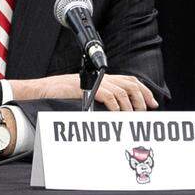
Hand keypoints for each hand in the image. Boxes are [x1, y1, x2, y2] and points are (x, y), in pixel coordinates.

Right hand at [10, 73, 158, 110]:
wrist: (42, 90)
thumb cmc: (60, 94)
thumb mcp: (85, 94)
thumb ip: (101, 98)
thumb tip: (119, 111)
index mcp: (102, 78)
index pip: (130, 81)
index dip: (144, 91)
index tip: (152, 103)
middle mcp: (101, 77)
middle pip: (130, 84)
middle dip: (142, 98)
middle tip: (146, 111)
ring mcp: (94, 82)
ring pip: (122, 91)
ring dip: (130, 106)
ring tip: (132, 117)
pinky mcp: (87, 88)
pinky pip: (108, 96)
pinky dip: (116, 106)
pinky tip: (118, 114)